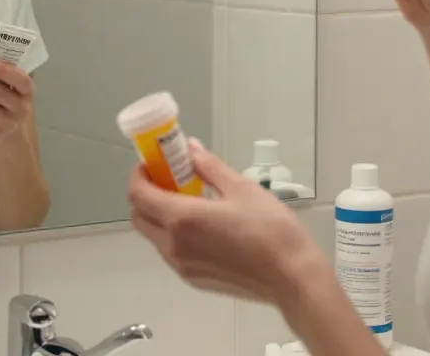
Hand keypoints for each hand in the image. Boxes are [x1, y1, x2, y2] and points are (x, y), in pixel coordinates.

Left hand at [128, 139, 323, 303]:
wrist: (292, 278)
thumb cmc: (270, 228)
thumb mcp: (242, 189)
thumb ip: (210, 168)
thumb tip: (190, 148)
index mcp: (181, 219)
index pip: (138, 195)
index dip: (138, 175)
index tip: (152, 164)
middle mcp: (173, 245)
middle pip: (140, 217)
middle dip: (146, 195)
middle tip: (169, 180)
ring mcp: (182, 266)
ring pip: (154, 237)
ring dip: (160, 216)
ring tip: (191, 202)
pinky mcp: (194, 280)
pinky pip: (171, 253)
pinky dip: (174, 235)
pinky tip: (203, 227)